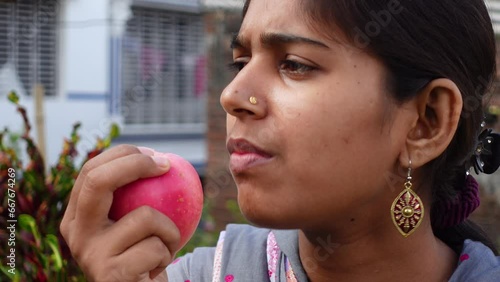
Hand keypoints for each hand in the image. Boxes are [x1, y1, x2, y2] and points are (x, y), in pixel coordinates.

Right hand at [60, 145, 180, 280]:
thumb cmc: (144, 256)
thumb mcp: (135, 224)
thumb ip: (136, 196)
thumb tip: (162, 156)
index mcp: (76, 217)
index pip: (91, 171)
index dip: (123, 154)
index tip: (155, 154)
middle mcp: (75, 234)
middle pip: (98, 181)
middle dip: (135, 163)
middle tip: (166, 164)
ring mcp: (90, 254)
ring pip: (145, 216)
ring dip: (170, 229)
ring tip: (165, 245)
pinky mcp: (112, 273)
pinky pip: (157, 246)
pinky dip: (169, 252)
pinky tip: (158, 266)